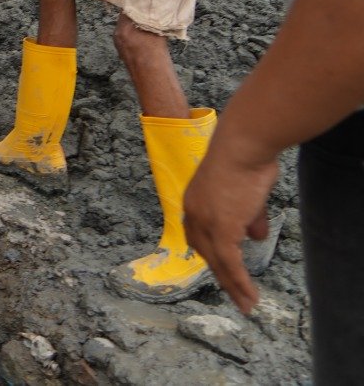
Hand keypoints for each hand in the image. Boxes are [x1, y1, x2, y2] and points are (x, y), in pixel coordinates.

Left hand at [182, 137, 280, 314]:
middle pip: (205, 253)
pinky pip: (230, 263)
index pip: (198, 236)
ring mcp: (205, 222)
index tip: (221, 269)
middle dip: (220, 275)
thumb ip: (248, 217)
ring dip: (232, 286)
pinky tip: (249, 295)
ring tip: (246, 304)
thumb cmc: (247, 160)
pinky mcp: (222, 228)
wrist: (243, 146)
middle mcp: (193, 214)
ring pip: (218, 263)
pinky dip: (239, 282)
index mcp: (194, 202)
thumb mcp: (247, 194)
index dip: (209, 254)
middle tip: (235, 295)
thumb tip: (256, 237)